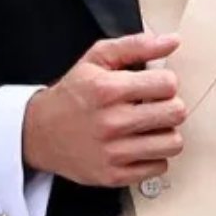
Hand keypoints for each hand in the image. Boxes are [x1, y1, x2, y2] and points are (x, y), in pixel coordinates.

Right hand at [21, 32, 186, 187]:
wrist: (39, 133)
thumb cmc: (73, 94)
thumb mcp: (96, 60)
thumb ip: (135, 46)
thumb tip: (173, 40)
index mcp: (107, 89)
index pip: (168, 84)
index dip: (164, 82)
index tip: (152, 86)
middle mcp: (111, 122)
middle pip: (176, 113)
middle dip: (168, 106)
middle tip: (152, 106)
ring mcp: (113, 152)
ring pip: (173, 143)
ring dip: (164, 133)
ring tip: (148, 127)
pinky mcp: (114, 175)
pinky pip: (160, 166)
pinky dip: (153, 156)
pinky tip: (137, 145)